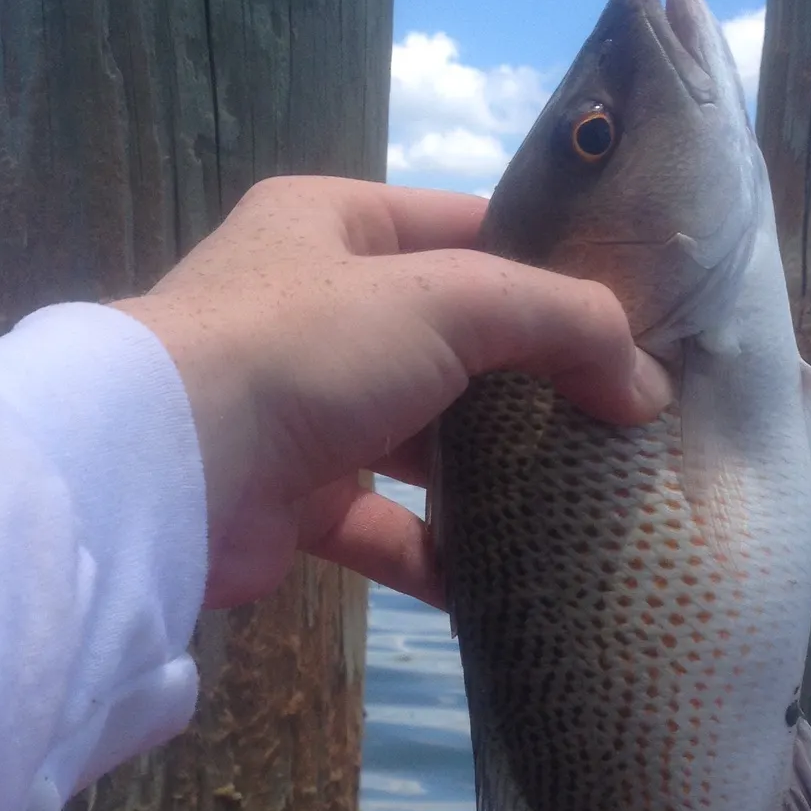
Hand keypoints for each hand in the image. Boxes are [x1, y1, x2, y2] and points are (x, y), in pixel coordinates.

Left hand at [116, 176, 670, 610]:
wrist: (164, 475)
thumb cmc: (305, 348)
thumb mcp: (449, 300)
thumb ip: (559, 323)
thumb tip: (646, 388)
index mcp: (335, 226)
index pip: (466, 230)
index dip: (547, 269)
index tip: (628, 319)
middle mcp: (314, 308)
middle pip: (452, 341)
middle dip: (532, 384)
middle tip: (623, 421)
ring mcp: (302, 407)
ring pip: (422, 439)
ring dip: (491, 475)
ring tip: (582, 502)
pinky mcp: (291, 500)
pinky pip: (385, 526)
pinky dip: (439, 555)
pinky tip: (504, 584)